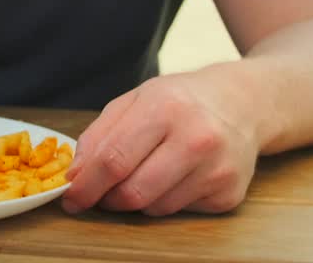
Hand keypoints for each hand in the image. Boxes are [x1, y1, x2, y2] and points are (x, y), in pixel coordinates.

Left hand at [61, 69, 260, 215]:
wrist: (242, 103)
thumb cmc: (180, 100)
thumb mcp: (136, 100)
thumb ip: (99, 135)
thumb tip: (76, 176)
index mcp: (165, 107)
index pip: (113, 159)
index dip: (86, 185)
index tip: (71, 197)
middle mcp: (196, 138)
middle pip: (133, 192)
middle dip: (107, 199)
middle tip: (100, 195)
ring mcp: (216, 168)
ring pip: (155, 208)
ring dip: (137, 200)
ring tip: (144, 174)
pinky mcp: (228, 193)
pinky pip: (179, 212)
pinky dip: (166, 201)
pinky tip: (175, 177)